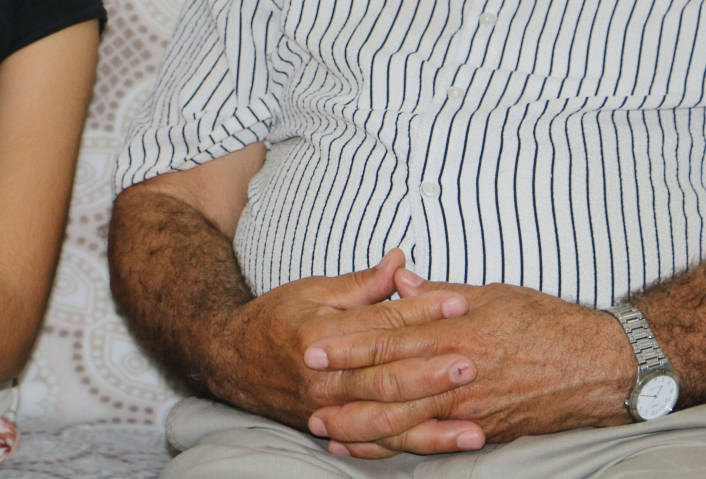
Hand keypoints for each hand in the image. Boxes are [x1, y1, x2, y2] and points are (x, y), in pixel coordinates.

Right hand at [206, 250, 479, 449]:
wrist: (230, 360)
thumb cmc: (275, 319)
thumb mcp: (314, 290)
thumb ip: (362, 283)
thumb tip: (401, 261)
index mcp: (319, 334)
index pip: (379, 324)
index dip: (421, 313)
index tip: (459, 303)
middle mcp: (323, 377)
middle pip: (386, 377)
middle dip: (433, 372)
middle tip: (473, 362)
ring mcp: (327, 410)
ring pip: (386, 420)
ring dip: (433, 423)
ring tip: (475, 422)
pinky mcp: (332, 431)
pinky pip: (376, 443)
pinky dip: (411, 445)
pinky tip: (443, 443)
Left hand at [305, 269, 635, 457]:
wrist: (599, 366)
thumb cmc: (546, 322)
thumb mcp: (491, 293)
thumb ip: (438, 291)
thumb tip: (397, 277)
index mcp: (458, 330)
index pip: (392, 335)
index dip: (350, 341)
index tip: (314, 342)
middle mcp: (459, 371)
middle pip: (389, 379)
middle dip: (343, 384)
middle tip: (304, 384)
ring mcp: (468, 407)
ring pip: (402, 419)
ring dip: (358, 422)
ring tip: (321, 424)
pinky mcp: (480, 432)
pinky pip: (427, 443)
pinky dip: (392, 446)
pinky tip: (364, 448)